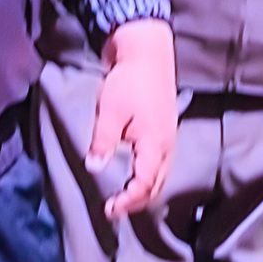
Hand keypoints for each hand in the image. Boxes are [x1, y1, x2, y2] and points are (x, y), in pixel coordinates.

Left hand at [87, 18, 176, 218]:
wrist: (147, 51)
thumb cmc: (129, 81)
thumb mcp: (110, 111)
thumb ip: (103, 142)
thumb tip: (94, 167)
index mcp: (155, 145)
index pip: (144, 186)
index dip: (127, 201)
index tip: (108, 210)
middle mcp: (167, 145)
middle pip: (156, 185)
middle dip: (136, 201)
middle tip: (114, 208)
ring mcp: (168, 137)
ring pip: (160, 175)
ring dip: (143, 189)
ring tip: (123, 195)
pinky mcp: (163, 128)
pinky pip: (159, 162)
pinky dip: (147, 174)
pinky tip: (133, 171)